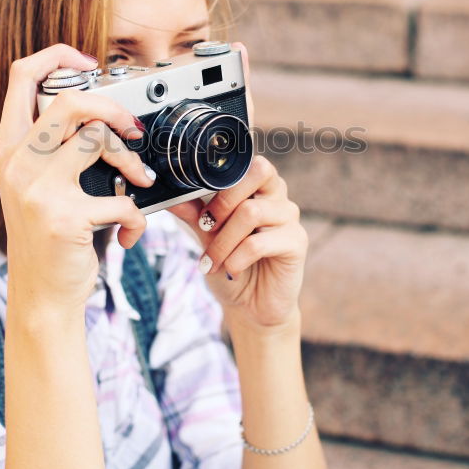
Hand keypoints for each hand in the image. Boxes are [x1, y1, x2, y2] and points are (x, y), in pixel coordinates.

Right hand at [0, 44, 154, 318]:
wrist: (41, 296)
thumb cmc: (47, 236)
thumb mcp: (34, 182)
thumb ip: (52, 144)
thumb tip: (98, 105)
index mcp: (8, 146)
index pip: (20, 75)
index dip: (58, 55)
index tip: (89, 62)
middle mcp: (17, 162)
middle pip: (68, 100)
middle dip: (112, 106)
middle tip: (132, 128)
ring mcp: (38, 189)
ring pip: (98, 139)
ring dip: (133, 161)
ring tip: (140, 181)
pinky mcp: (64, 218)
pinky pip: (122, 200)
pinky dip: (137, 219)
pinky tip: (129, 232)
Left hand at [169, 155, 307, 333]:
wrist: (250, 307)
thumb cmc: (230, 266)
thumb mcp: (206, 237)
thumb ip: (194, 214)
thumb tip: (171, 196)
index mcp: (257, 187)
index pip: (245, 162)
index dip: (219, 178)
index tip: (200, 207)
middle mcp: (277, 196)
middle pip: (259, 171)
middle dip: (224, 200)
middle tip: (206, 225)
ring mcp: (290, 217)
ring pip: (250, 212)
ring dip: (223, 241)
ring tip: (211, 261)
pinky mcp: (297, 242)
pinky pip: (258, 242)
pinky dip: (236, 258)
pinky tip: (231, 270)